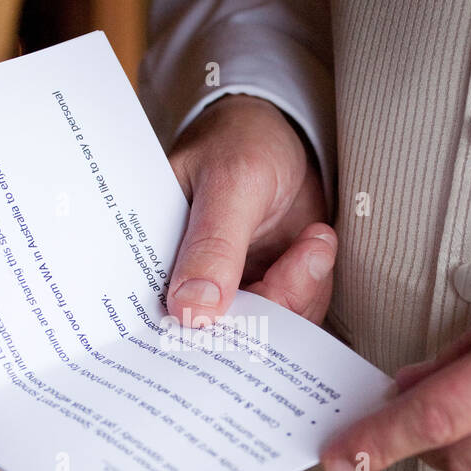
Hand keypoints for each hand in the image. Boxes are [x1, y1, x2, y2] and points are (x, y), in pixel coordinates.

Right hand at [165, 94, 334, 325]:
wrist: (283, 135)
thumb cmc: (242, 142)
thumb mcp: (231, 183)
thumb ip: (213, 247)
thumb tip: (191, 312)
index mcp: (154, 257)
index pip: (164, 315)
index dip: (197, 331)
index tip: (242, 313)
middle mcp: (186, 283)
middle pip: (221, 334)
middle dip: (269, 306)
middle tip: (298, 259)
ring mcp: (228, 290)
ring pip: (263, 330)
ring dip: (300, 292)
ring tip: (312, 239)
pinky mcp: (264, 291)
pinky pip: (291, 315)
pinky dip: (312, 287)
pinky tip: (315, 244)